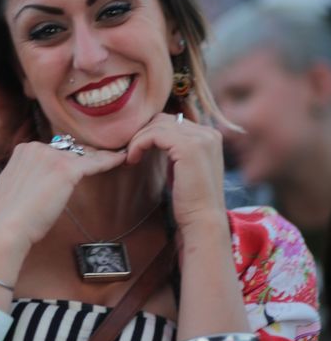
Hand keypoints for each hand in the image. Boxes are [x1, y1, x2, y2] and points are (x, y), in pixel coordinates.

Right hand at [0, 141, 126, 253]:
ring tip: (114, 157)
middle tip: (99, 159)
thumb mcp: (9, 185)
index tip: (78, 161)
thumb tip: (28, 178)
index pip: (52, 150)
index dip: (66, 157)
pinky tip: (121, 158)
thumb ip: (22, 174)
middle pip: (69, 150)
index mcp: (23, 149)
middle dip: (83, 155)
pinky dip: (109, 160)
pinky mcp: (67, 170)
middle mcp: (37, 147)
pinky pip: (94, 163)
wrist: (8, 226)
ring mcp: (52, 156)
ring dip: (98, 157)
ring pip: (82, 155)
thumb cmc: (7, 214)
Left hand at [125, 112, 225, 232]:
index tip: (138, 150)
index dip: (151, 132)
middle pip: (164, 119)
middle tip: (131, 153)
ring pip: (157, 124)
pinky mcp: (188, 147)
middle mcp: (208, 132)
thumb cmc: (190, 200)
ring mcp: (200, 138)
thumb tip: (155, 136)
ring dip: (138, 139)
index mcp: (209, 136)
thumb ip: (176, 149)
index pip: (173, 121)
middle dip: (143, 134)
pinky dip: (139, 144)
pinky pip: (154, 134)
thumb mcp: (183, 167)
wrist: (202, 221)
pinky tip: (133, 159)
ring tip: (131, 158)